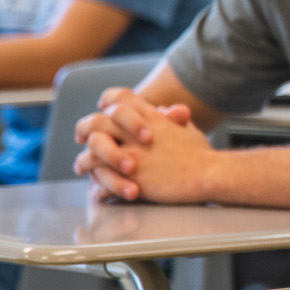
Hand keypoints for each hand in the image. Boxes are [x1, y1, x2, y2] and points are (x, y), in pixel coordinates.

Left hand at [72, 86, 212, 201]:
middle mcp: (137, 132)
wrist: (208, 174)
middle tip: (81, 138)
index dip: (107, 102)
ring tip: (82, 168)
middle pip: (97, 121)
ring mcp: (132, 153)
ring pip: (92, 149)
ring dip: (84, 161)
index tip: (101, 110)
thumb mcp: (187, 130)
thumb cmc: (201, 156)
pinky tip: (96, 191)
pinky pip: (101, 178)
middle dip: (84, 129)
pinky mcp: (131, 176)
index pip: (120, 98)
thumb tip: (166, 111)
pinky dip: (97, 185)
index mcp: (150, 117)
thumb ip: (173, 120)